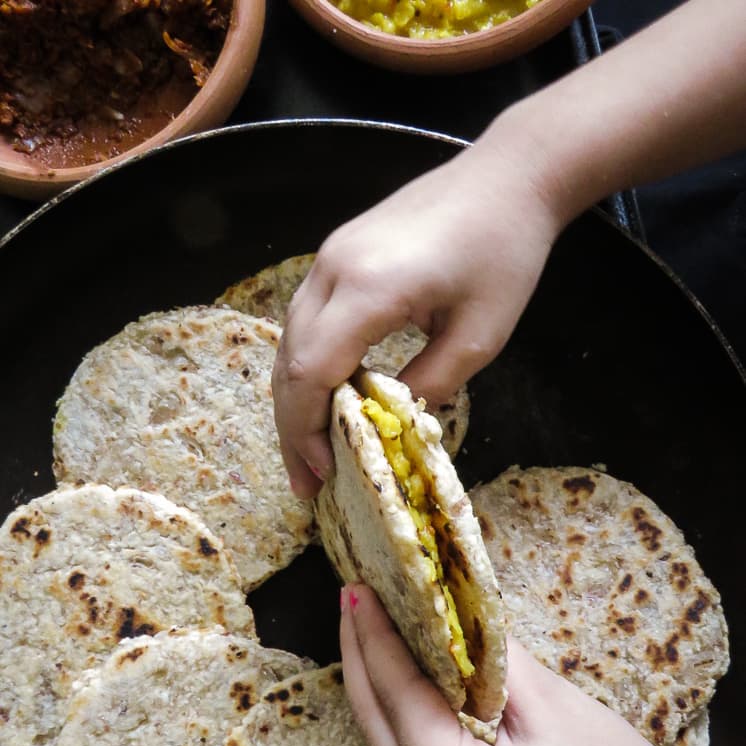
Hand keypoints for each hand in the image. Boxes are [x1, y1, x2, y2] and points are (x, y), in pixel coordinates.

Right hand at [272, 135, 560, 497]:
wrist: (507, 176)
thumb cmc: (505, 252)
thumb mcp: (480, 336)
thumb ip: (430, 385)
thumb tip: (394, 427)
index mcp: (369, 289)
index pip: (312, 372)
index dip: (309, 431)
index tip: (326, 474)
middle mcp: (334, 269)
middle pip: (289, 362)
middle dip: (292, 429)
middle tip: (306, 483)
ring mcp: (330, 256)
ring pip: (290, 341)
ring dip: (295, 400)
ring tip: (309, 452)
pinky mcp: (338, 253)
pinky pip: (307, 319)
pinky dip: (308, 366)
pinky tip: (326, 399)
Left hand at [339, 584, 691, 745]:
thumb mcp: (551, 704)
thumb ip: (491, 658)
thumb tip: (448, 608)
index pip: (400, 701)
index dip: (376, 640)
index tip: (359, 591)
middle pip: (375, 726)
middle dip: (360, 658)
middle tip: (350, 599)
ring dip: (374, 686)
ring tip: (366, 628)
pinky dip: (399, 716)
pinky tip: (399, 678)